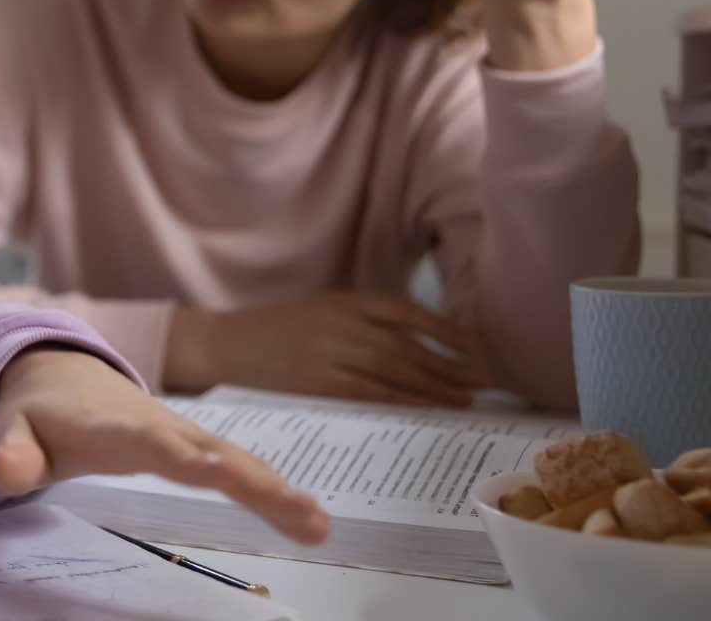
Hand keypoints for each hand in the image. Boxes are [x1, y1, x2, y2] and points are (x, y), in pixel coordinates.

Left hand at [0, 348, 328, 543]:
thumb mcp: (12, 430)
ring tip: (316, 523)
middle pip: (209, 451)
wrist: (59, 370)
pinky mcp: (198, 445)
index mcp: (112, 425)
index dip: (179, 456)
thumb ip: (12, 453)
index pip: (149, 442)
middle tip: (293, 505)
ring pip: (235, 458)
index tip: (213, 471)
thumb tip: (2, 473)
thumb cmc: (38, 411)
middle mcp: (158, 425)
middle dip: (250, 477)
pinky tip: (312, 520)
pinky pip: (241, 466)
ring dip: (276, 489)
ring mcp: (183, 433)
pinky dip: (276, 489)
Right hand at [163, 292, 490, 407]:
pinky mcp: (319, 383)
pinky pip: (372, 394)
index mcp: (343, 301)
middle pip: (409, 346)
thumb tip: (418, 342)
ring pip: (396, 371)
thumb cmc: (275, 331)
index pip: (406, 311)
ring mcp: (329, 354)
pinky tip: (427, 409)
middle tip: (486, 380)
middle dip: (452, 364)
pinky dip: (404, 401)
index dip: (446, 328)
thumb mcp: (321, 312)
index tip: (477, 345)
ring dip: (436, 386)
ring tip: (467, 399)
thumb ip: (362, 320)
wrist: (225, 346)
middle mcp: (341, 324)